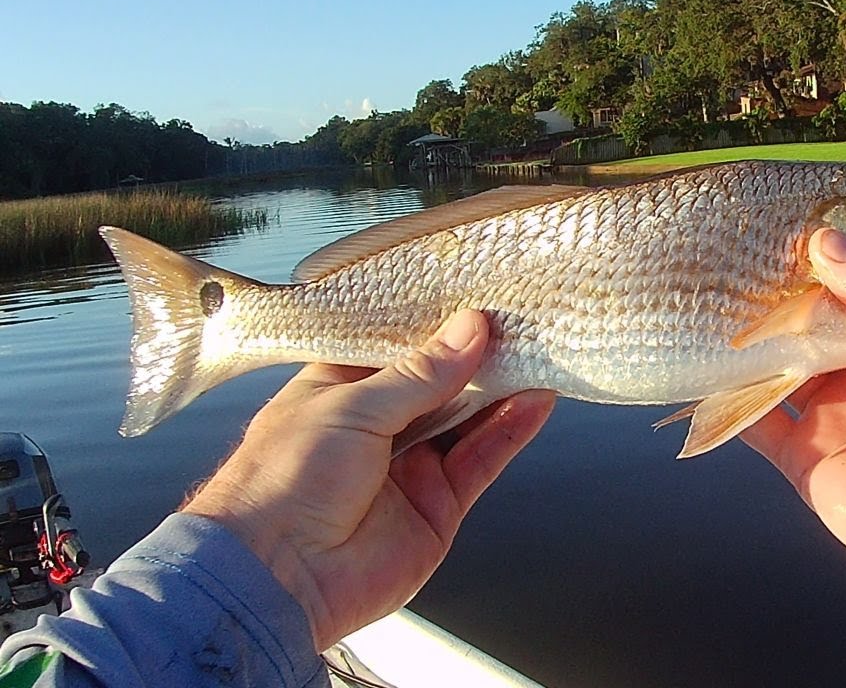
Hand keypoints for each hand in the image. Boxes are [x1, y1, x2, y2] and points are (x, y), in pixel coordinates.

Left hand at [182, 310, 555, 649]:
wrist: (275, 577)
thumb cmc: (282, 481)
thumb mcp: (351, 407)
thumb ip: (420, 373)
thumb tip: (469, 330)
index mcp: (339, 392)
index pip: (398, 349)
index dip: (436, 326)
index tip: (477, 300)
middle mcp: (376, 429)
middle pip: (440, 385)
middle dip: (477, 356)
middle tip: (519, 322)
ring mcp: (408, 469)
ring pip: (468, 421)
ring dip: (502, 389)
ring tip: (538, 353)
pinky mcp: (437, 507)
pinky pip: (481, 461)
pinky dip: (510, 431)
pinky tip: (535, 401)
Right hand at [742, 229, 845, 577]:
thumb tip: (825, 240)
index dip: (821, 274)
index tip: (783, 242)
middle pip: (808, 336)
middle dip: (777, 310)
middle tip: (735, 270)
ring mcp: (830, 420)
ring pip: (776, 376)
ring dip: (749, 352)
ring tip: (710, 313)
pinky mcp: (803, 460)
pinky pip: (758, 428)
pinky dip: (731, 406)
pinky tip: (705, 374)